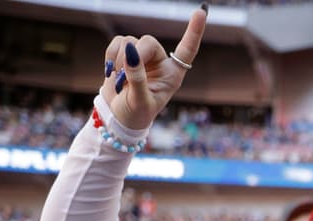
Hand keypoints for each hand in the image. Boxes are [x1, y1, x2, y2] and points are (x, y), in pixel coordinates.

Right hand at [101, 6, 206, 129]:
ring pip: (130, 41)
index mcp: (173, 74)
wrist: (119, 116)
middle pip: (149, 42)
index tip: (201, 12)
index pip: (187, 50)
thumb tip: (130, 52)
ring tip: (119, 82)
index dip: (194, 31)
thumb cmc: (136, 113)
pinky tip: (110, 72)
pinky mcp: (125, 54)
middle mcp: (160, 62)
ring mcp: (142, 57)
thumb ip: (137, 78)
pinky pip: (117, 42)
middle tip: (123, 78)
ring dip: (120, 60)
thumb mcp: (140, 100)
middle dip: (134, 56)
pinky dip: (111, 55)